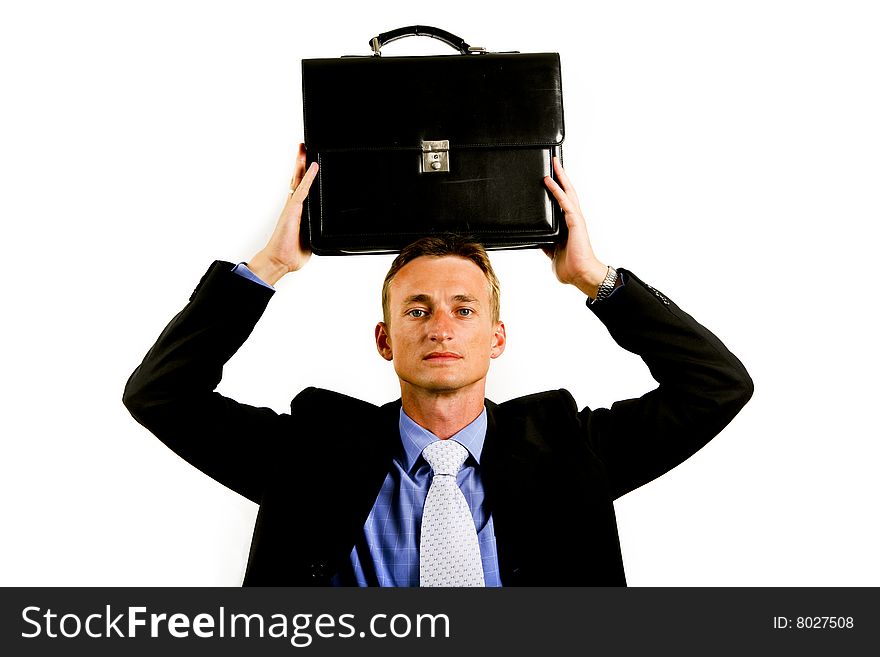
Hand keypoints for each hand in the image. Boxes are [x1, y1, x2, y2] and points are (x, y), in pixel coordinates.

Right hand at [248, 143, 318, 284]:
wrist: (280, 260)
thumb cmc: (290, 252)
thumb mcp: (310, 239)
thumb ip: (315, 230)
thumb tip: (323, 230)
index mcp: (298, 211)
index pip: (303, 188)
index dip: (306, 175)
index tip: (310, 162)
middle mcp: (294, 205)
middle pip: (298, 178)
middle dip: (301, 162)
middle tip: (305, 147)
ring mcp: (293, 205)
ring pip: (299, 179)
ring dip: (302, 163)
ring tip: (305, 148)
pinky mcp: (294, 209)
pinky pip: (303, 189)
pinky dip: (309, 177)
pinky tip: (314, 165)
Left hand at [543, 157, 608, 297]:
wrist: (581, 275)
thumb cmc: (570, 266)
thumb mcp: (552, 253)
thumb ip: (546, 243)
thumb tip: (536, 239)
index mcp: (568, 225)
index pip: (562, 201)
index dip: (557, 188)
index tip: (550, 176)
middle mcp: (573, 218)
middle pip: (567, 192)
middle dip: (560, 176)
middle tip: (553, 161)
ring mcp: (575, 219)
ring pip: (568, 192)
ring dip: (560, 177)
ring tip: (553, 163)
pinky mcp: (575, 222)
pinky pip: (565, 203)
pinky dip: (557, 191)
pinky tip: (550, 181)